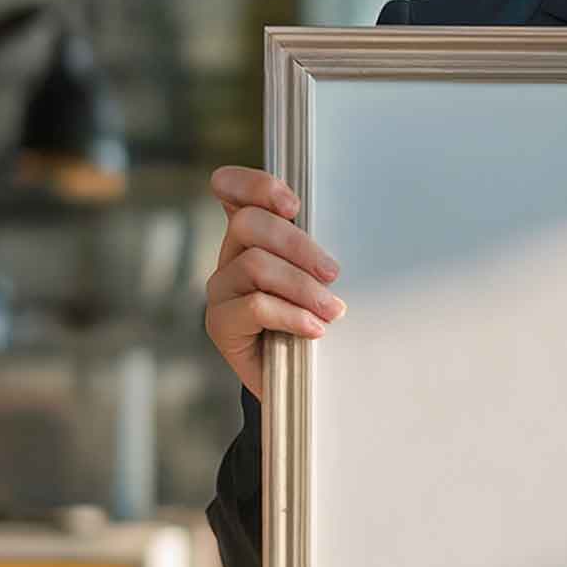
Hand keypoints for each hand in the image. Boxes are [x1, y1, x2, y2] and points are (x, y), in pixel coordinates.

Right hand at [204, 167, 343, 400]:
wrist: (295, 380)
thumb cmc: (311, 319)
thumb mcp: (317, 278)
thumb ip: (316, 252)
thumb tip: (347, 232)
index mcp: (251, 235)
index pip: (232, 190)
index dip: (254, 186)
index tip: (292, 206)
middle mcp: (229, 256)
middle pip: (249, 224)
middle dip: (298, 245)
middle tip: (333, 273)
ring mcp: (221, 289)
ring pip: (255, 265)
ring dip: (302, 287)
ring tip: (333, 311)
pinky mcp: (220, 324)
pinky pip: (254, 307)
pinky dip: (291, 315)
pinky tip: (314, 329)